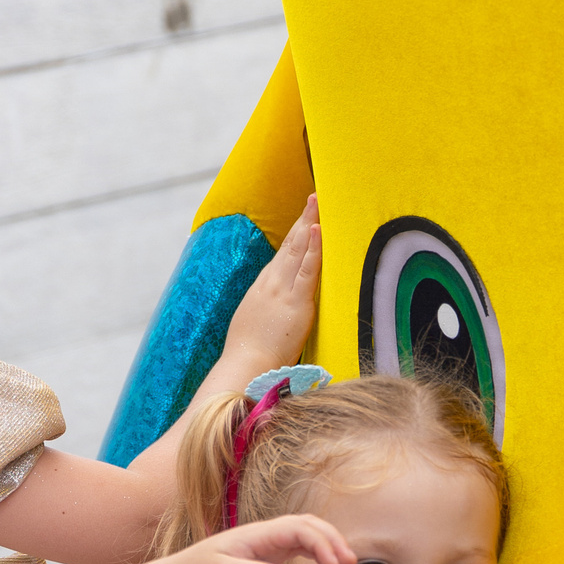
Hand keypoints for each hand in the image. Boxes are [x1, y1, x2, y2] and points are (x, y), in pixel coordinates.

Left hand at [138, 513, 353, 563]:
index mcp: (256, 534)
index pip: (298, 528)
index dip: (321, 541)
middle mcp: (264, 534)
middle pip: (307, 525)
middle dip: (331, 539)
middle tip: (349, 562)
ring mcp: (266, 544)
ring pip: (304, 534)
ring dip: (326, 544)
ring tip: (344, 563)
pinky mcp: (265, 556)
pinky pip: (296, 547)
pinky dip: (315, 552)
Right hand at [224, 196, 321, 371]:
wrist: (245, 365)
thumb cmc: (249, 353)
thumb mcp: (255, 324)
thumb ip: (267, 312)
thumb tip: (274, 312)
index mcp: (262, 288)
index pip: (282, 256)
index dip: (294, 235)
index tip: (303, 219)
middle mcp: (271, 283)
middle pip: (290, 245)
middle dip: (303, 220)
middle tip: (313, 199)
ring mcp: (282, 291)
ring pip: (299, 250)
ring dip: (310, 224)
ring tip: (318, 203)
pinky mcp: (296, 302)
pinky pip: (308, 270)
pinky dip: (313, 248)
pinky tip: (318, 229)